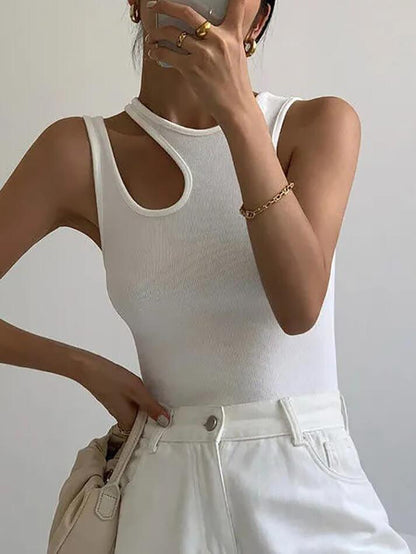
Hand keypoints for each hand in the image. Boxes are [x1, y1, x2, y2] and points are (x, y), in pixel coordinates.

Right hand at [78, 355, 170, 431]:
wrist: (89, 368)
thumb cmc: (112, 379)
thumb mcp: (136, 390)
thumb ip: (151, 406)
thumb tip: (166, 422)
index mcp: (128, 421)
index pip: (148, 430)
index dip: (161, 426)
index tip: (176, 423)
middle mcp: (124, 419)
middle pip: (145, 422)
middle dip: (157, 417)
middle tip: (176, 412)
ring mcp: (120, 410)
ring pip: (140, 413)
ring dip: (151, 408)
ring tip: (167, 402)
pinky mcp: (118, 401)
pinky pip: (135, 406)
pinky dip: (143, 402)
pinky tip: (150, 394)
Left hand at [146, 0, 255, 122]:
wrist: (236, 106)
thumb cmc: (235, 83)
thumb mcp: (238, 53)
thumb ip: (227, 38)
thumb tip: (209, 30)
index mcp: (232, 34)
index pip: (236, 5)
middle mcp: (218, 40)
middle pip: (187, 13)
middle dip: (165, 5)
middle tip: (155, 5)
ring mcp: (204, 54)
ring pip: (172, 33)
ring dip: (157, 33)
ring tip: (151, 36)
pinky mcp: (192, 69)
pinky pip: (167, 55)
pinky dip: (157, 52)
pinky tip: (154, 53)